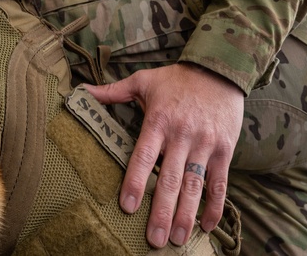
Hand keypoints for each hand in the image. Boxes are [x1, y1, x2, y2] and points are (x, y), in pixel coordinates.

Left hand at [83, 63, 243, 248]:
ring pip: (194, 185)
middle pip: (170, 178)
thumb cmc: (177, 78)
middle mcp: (182, 135)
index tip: (127, 206)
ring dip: (186, 215)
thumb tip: (81, 91)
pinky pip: (220, 182)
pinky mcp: (224, 149)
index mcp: (158, 120)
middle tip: (153, 239)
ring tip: (176, 239)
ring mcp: (205, 144)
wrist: (220, 68)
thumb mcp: (143, 80)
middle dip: (161, 211)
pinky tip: (207, 226)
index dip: (135, 181)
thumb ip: (113, 91)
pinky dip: (215, 206)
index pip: (144, 156)